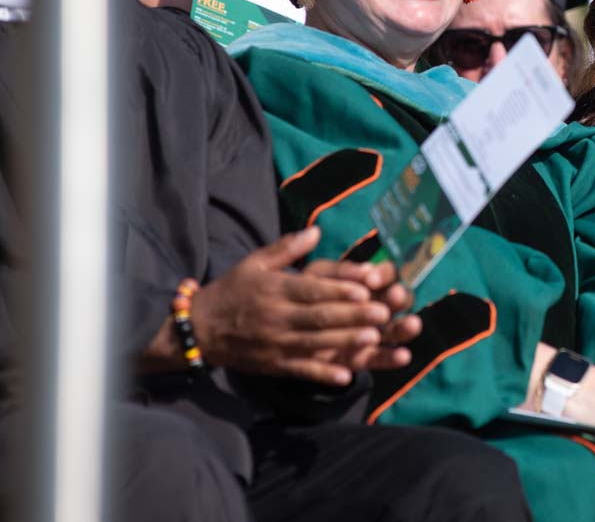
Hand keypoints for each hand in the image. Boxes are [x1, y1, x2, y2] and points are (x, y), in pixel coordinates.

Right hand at [190, 227, 402, 384]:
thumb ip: (286, 247)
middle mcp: (276, 317)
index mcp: (274, 289)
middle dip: (352, 315)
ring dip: (345, 342)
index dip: (338, 290)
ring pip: (315, 343)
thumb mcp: (255, 262)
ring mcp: (275, 344)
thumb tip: (316, 230)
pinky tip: (346, 376)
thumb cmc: (233, 290)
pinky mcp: (273, 365)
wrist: (199, 329)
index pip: (310, 290)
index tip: (366, 289)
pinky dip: (323, 374)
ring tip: (373, 337)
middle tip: (382, 313)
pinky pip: (301, 370)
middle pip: (318, 317)